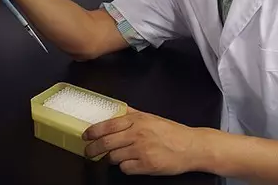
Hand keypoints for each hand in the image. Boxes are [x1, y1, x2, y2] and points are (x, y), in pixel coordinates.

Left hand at [83, 107, 200, 175]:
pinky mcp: (146, 166)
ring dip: (110, 158)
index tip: (85, 136)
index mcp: (137, 120)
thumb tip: (116, 109)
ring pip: (114, 157)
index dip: (93, 131)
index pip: (108, 125)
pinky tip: (129, 163)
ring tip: (112, 157)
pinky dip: (124, 167)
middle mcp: (137, 134)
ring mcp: (141, 151)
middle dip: (93, 149)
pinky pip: (125, 168)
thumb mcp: (151, 117)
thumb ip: (132, 114)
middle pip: (106, 143)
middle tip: (88, 152)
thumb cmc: (172, 132)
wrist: (191, 146)